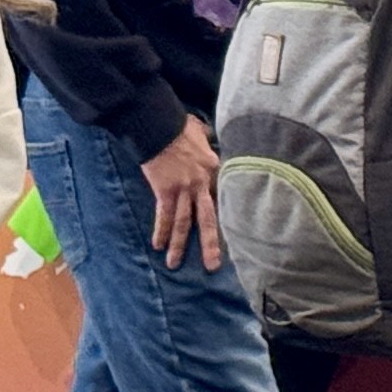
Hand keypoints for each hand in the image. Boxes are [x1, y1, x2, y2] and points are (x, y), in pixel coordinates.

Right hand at [145, 116, 223, 271]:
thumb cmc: (179, 127)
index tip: (233, 236)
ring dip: (178, 245)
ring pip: (184, 222)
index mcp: (214, 170)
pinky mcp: (165, 191)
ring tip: (174, 264)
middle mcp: (202, 183)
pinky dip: (161, 231)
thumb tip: (209, 141)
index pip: (223, 198)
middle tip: (212, 266)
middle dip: (210, 243)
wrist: (159, 125)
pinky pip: (164, 216)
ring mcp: (184, 189)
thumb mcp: (201, 134)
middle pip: (208, 218)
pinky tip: (157, 245)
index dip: (226, 218)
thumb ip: (208, 143)